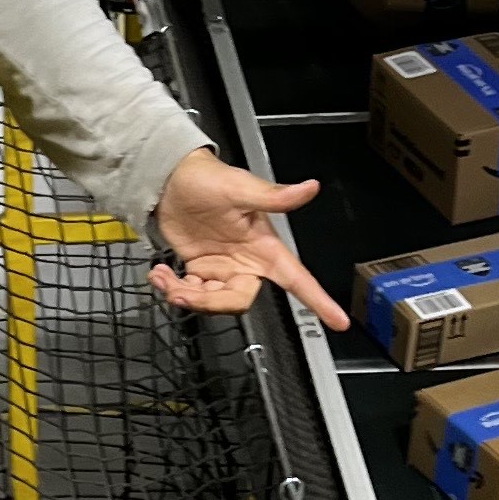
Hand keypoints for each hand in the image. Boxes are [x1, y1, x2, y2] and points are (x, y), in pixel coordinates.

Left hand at [146, 147, 348, 325]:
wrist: (169, 178)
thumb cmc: (208, 178)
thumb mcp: (240, 188)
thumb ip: (274, 196)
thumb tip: (309, 188)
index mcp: (264, 246)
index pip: (297, 279)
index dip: (318, 301)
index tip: (338, 321)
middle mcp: (246, 261)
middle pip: (238, 301)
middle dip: (209, 302)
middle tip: (184, 294)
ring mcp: (221, 267)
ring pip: (212, 301)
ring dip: (185, 296)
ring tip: (165, 278)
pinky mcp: (199, 268)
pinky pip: (191, 293)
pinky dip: (173, 289)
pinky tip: (160, 274)